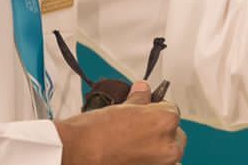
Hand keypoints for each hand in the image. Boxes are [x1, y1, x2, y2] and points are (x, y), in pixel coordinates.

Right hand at [56, 81, 186, 164]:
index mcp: (166, 121)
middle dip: (159, 131)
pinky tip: (131, 158)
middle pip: (174, 134)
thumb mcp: (120, 107)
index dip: (155, 110)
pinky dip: (148, 161)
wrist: (73, 154)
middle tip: (138, 132)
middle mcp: (169, 146)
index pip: (171, 110)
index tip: (145, 113)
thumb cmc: (93, 133)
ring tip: (133, 147)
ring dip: (156, 149)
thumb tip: (144, 90)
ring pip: (168, 154)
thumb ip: (139, 99)